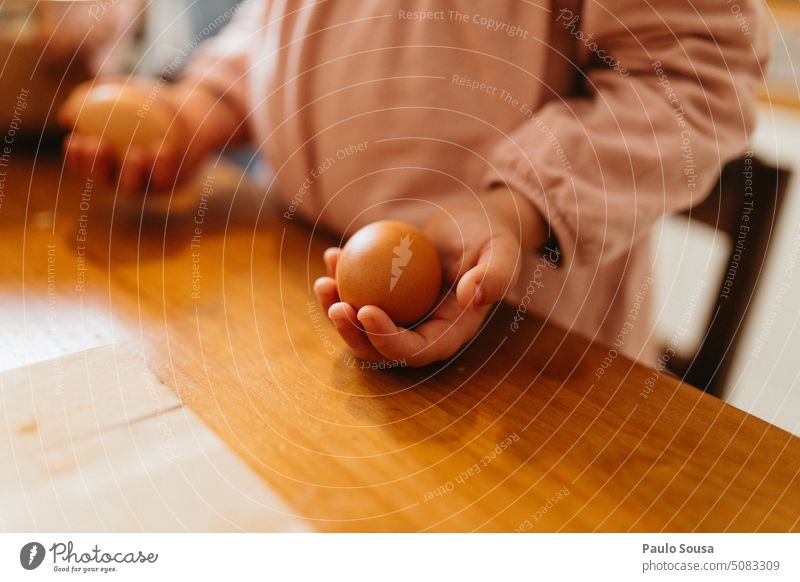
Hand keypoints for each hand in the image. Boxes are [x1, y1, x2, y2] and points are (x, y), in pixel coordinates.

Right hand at [59, 78, 181, 191]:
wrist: (190, 115)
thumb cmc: (149, 103)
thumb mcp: (120, 94)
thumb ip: (92, 99)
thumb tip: (67, 117)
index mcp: (107, 164)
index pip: (85, 167)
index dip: (76, 159)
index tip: (75, 140)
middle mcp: (124, 179)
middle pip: (106, 181)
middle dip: (98, 167)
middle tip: (99, 145)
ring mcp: (148, 185)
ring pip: (136, 186)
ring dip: (132, 171)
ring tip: (135, 152)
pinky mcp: (172, 184)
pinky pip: (166, 178)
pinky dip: (164, 165)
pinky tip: (163, 148)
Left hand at [313, 188, 547, 365]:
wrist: (474, 222)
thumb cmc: (490, 236)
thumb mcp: (503, 250)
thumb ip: (495, 274)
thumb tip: (472, 297)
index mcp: (450, 332)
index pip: (416, 350)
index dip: (387, 340)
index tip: (366, 310)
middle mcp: (423, 330)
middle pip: (381, 347)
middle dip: (353, 335)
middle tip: (336, 306)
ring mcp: (403, 314)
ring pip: (363, 325)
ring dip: (337, 310)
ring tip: (324, 283)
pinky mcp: (388, 295)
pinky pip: (359, 293)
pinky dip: (342, 279)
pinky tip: (331, 256)